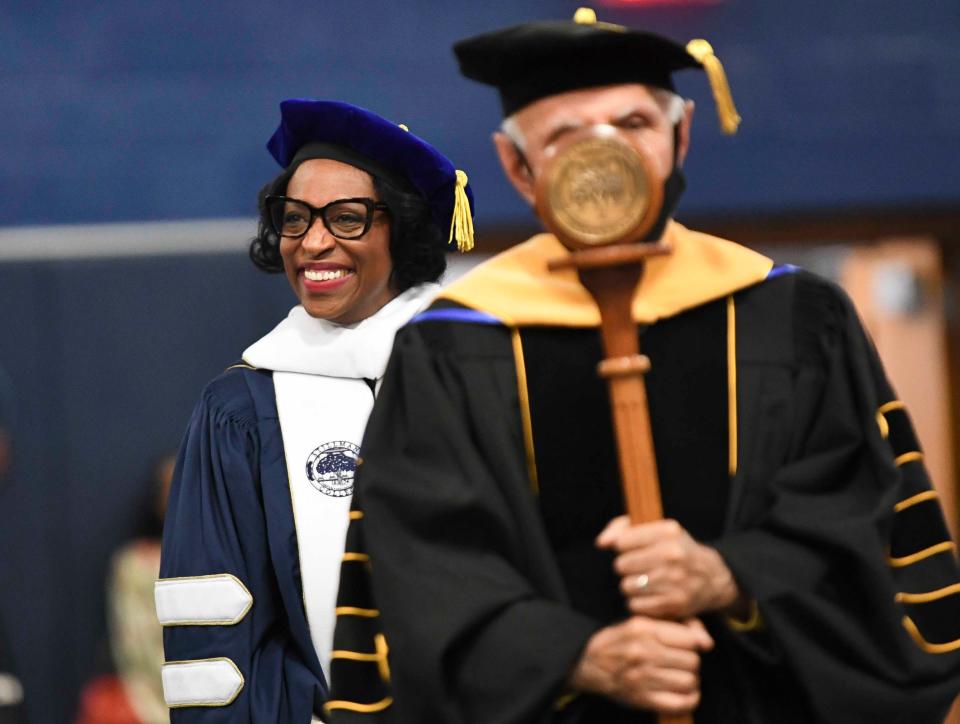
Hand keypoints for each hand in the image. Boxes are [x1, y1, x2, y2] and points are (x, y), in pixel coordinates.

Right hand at [569, 615, 712, 712]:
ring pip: (690, 682)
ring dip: (691, 681)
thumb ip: (677, 626)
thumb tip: (707, 643)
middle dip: (691, 663)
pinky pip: (681, 703)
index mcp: (644, 629)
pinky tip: (685, 693)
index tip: (685, 646)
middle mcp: (644, 652)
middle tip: (682, 663)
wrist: (588, 661)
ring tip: (682, 677)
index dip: (693, 643)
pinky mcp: (642, 698)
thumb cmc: (620, 640)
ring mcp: (643, 677)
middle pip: (693, 661)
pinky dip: (690, 700)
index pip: (690, 639)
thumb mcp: (643, 622)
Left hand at [597, 516, 739, 618]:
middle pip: (621, 565)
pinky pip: (635, 605)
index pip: (622, 542)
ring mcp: (675, 579)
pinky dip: (639, 602)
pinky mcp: (674, 603)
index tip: (635, 549)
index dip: (624, 547)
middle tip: (641, 568)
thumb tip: (601, 543)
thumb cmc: (674, 550)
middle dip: (626, 567)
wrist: (712, 578)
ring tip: (647, 581)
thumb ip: (621, 528)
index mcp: (668, 531)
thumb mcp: (655, 529)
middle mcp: (673, 554)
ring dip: (632, 586)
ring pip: (626, 586)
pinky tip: (652, 595)